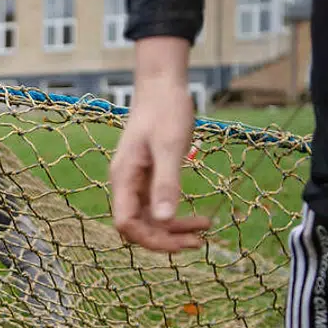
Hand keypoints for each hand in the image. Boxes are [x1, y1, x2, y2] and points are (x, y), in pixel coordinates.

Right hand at [108, 37, 211, 251]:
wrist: (162, 85)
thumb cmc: (165, 110)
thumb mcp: (170, 146)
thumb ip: (166, 183)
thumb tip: (165, 219)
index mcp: (124, 178)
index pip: (126, 223)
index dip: (151, 239)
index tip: (181, 242)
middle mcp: (126, 184)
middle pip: (138, 226)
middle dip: (166, 238)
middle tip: (199, 241)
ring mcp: (136, 181)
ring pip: (150, 219)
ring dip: (174, 230)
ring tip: (204, 231)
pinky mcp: (148, 177)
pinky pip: (158, 206)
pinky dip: (176, 215)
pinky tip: (197, 217)